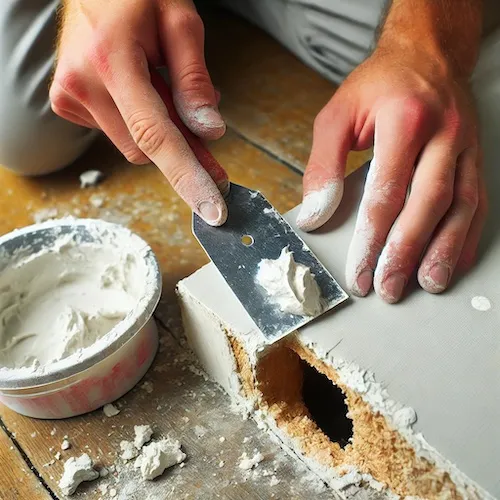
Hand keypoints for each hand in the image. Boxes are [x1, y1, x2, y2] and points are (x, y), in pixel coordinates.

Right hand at [50, 0, 227, 225]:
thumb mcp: (180, 22)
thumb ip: (194, 81)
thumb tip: (210, 133)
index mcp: (114, 60)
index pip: (155, 135)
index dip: (187, 177)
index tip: (211, 210)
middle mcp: (84, 84)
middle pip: (148, 147)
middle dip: (181, 145)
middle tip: (204, 126)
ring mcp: (70, 95)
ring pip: (133, 144)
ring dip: (158, 128)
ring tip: (160, 87)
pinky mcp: (67, 102)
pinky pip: (116, 132)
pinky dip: (136, 120)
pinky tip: (136, 89)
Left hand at [296, 45, 486, 302]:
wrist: (426, 56)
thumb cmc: (378, 87)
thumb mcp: (337, 115)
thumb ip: (323, 166)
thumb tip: (315, 216)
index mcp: (405, 119)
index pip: (387, 190)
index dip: (372, 236)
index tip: (359, 269)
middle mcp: (444, 133)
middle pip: (427, 203)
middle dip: (405, 252)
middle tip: (388, 287)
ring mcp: (466, 145)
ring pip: (461, 206)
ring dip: (443, 251)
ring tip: (426, 284)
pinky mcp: (476, 156)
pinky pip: (477, 200)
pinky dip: (466, 235)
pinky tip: (453, 260)